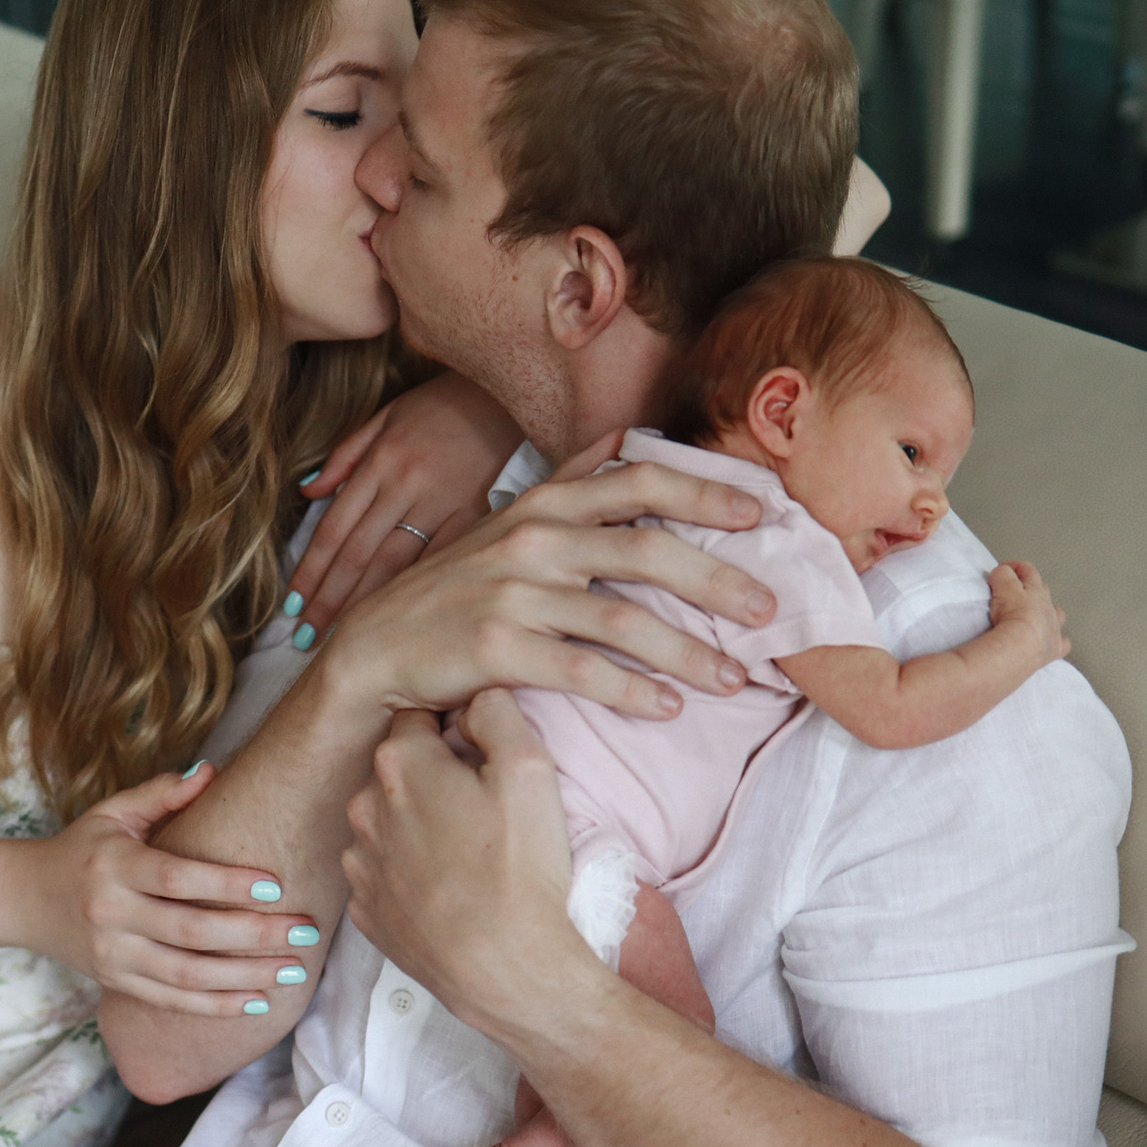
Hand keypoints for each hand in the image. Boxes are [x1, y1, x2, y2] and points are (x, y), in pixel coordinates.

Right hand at [25, 762, 319, 1016]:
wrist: (23, 899)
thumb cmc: (82, 848)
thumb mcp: (112, 813)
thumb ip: (162, 794)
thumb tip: (212, 770)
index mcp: (116, 865)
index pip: (178, 878)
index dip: (226, 883)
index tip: (276, 885)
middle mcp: (112, 914)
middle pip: (191, 932)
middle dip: (253, 936)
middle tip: (306, 933)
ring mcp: (113, 955)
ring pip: (186, 975)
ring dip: (245, 977)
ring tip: (294, 971)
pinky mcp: (116, 982)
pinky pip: (171, 1001)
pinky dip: (215, 1005)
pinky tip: (257, 1001)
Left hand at [287, 372, 523, 638]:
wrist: (507, 393)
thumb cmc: (442, 403)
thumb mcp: (386, 414)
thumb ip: (345, 455)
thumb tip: (307, 491)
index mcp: (380, 462)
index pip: (335, 527)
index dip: (311, 570)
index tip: (293, 605)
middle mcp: (405, 485)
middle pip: (358, 553)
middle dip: (329, 599)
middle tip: (307, 637)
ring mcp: (443, 503)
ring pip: (396, 563)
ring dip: (365, 603)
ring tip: (343, 638)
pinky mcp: (479, 515)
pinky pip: (442, 559)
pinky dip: (419, 590)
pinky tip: (401, 618)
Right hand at [315, 433, 779, 721]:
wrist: (377, 646)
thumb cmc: (454, 588)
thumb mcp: (508, 521)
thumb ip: (570, 480)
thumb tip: (627, 436)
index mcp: (544, 505)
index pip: (637, 480)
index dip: (703, 492)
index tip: (761, 513)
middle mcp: (532, 540)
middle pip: (644, 550)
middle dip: (716, 581)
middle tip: (769, 611)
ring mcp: (512, 594)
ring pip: (621, 619)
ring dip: (687, 653)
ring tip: (734, 680)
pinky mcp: (495, 647)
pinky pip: (580, 670)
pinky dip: (631, 691)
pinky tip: (667, 709)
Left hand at [340, 693, 591, 1033]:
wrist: (505, 971)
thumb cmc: (519, 869)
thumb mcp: (530, 769)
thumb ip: (497, 712)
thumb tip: (475, 695)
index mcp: (399, 763)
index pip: (418, 715)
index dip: (454, 729)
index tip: (481, 755)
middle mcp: (364, 807)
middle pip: (399, 769)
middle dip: (434, 777)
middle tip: (482, 808)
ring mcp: (359, 863)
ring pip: (388, 821)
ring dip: (418, 826)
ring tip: (467, 854)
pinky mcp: (365, 909)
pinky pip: (384, 872)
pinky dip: (410, 873)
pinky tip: (448, 888)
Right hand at [986, 561, 1069, 667]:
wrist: (1020, 646)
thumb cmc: (1011, 616)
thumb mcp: (1001, 585)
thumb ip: (1002, 575)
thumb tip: (1002, 572)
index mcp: (1035, 590)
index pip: (1028, 571)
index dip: (1015, 567)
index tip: (1003, 570)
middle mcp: (1047, 607)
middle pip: (1043, 591)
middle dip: (1031, 588)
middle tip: (1015, 591)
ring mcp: (1053, 628)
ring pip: (1057, 614)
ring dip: (1049, 612)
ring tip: (1038, 615)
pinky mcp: (1054, 648)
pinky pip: (1063, 643)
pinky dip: (1059, 641)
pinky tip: (1052, 642)